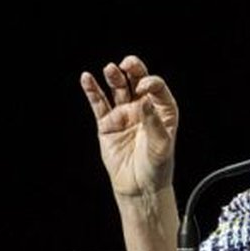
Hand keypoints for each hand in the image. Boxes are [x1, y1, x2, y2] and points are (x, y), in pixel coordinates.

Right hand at [80, 56, 178, 197]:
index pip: (157, 89)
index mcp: (162, 111)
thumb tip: (143, 100)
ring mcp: (124, 114)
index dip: (151, 84)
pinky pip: (99, 104)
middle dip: (134, 69)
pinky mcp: (107, 124)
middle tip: (128, 63)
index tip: (144, 89)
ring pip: (117, 89)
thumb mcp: (161, 145)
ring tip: (110, 69)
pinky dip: (92, 91)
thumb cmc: (156, 167)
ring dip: (114, 77)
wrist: (140, 187)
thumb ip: (153, 122)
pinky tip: (87, 79)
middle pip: (137, 82)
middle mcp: (143, 109)